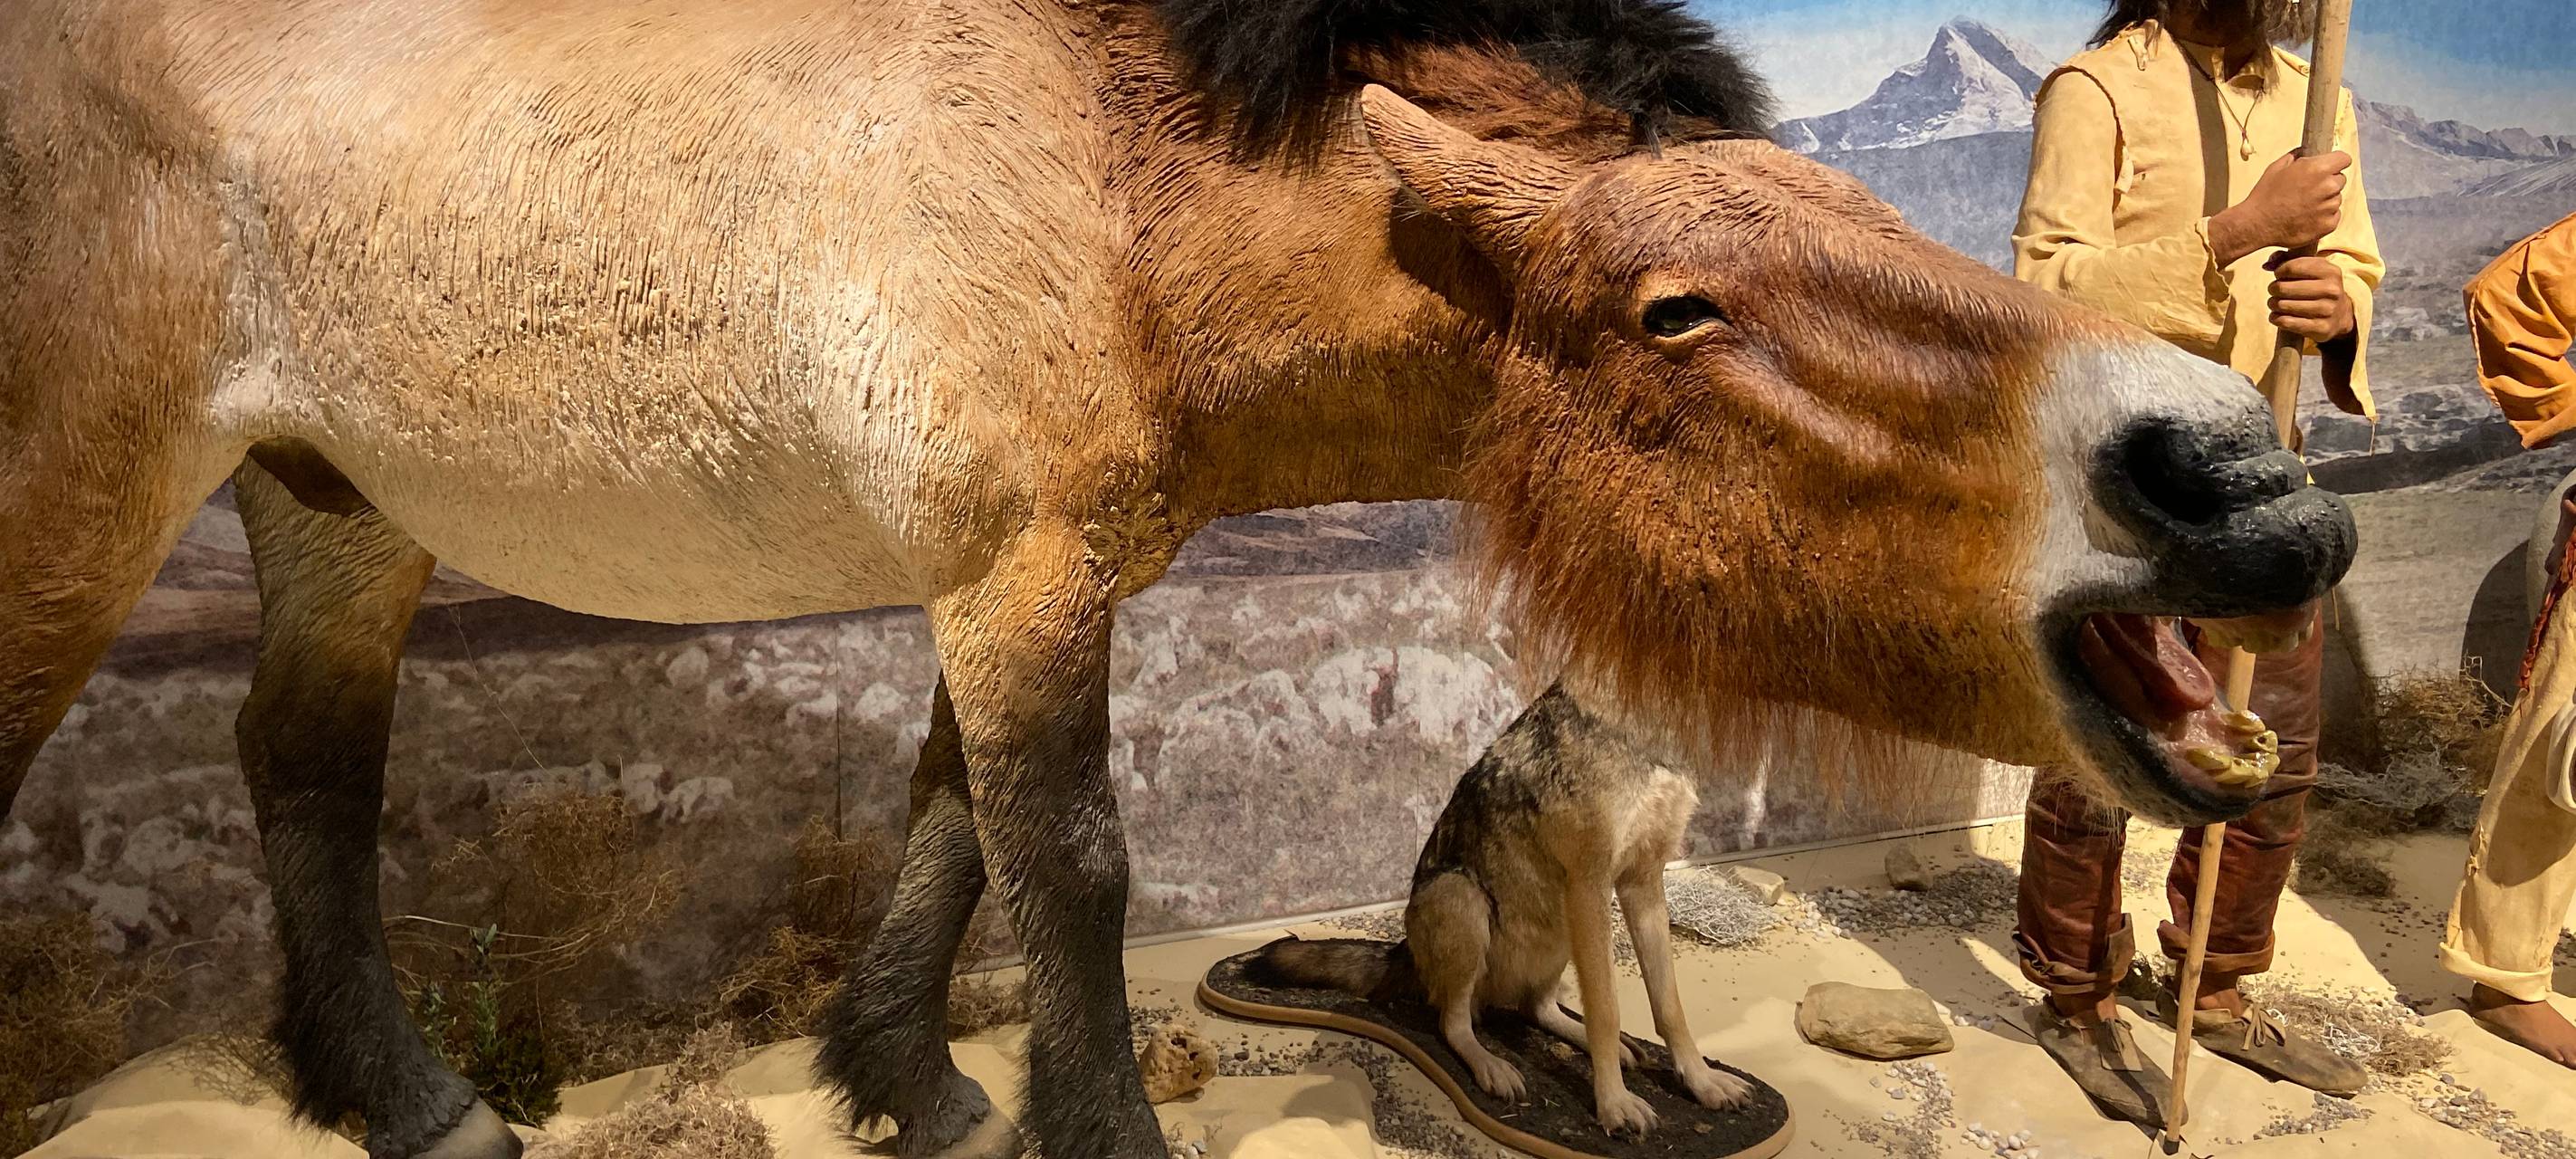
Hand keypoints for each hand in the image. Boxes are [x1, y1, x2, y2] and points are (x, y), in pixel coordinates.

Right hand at [2210, 149, 2351, 265]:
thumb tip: (2305, 151)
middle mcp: (2328, 187)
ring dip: (2325, 200)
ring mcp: (2329, 207)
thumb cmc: (2265, 195)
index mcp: (2317, 169)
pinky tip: (2306, 217)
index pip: (2344, 159)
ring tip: (2304, 205)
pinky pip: (2334, 216)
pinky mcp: (2328, 225)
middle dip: (2328, 182)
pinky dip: (2323, 216)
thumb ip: (2296, 156)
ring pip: (2336, 199)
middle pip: (2340, 180)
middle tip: (2309, 189)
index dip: (2336, 162)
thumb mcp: (2277, 167)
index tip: (2329, 167)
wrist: (2256, 224)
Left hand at [2264, 254, 2353, 342]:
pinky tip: (2277, 316)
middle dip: (2273, 289)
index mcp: (2330, 272)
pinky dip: (2276, 318)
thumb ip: (2286, 259)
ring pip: (2282, 305)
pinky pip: (2286, 322)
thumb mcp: (2311, 267)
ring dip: (2273, 304)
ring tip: (2276, 303)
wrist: (2341, 314)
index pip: (2292, 267)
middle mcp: (2332, 290)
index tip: (2279, 275)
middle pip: (2283, 288)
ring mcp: (2328, 310)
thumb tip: (2267, 265)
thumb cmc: (2318, 286)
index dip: (2279, 271)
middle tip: (2275, 291)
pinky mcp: (2321, 328)